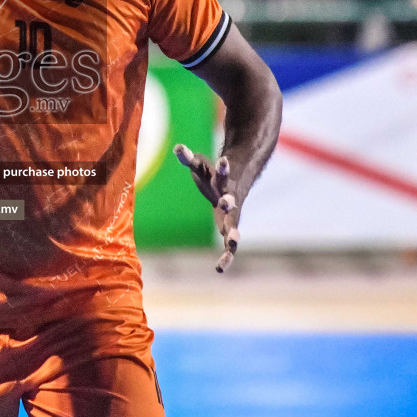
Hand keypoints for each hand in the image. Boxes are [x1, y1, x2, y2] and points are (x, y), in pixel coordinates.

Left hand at [174, 144, 241, 272]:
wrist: (240, 179)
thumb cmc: (213, 174)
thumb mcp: (200, 165)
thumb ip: (188, 159)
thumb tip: (177, 147)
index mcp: (223, 181)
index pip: (224, 173)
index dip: (223, 167)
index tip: (223, 160)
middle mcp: (231, 198)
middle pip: (231, 200)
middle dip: (229, 201)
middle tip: (227, 202)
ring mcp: (233, 214)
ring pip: (234, 226)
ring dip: (233, 234)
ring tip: (233, 244)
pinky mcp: (230, 227)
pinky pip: (230, 245)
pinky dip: (227, 256)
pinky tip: (220, 269)